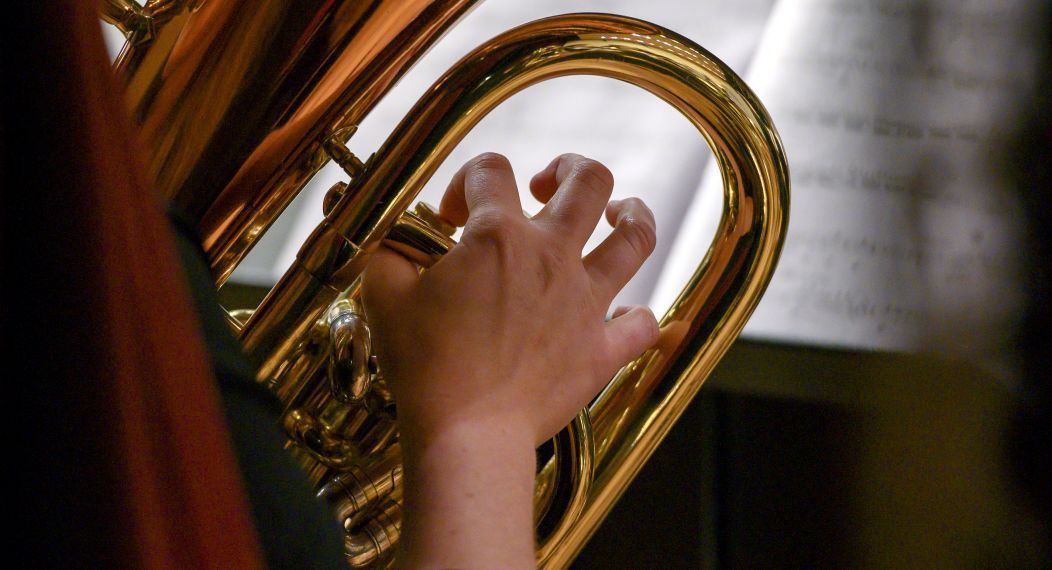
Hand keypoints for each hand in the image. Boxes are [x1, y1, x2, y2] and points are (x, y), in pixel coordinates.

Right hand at [360, 152, 657, 567]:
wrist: (467, 433)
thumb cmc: (424, 366)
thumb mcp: (384, 294)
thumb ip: (392, 249)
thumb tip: (403, 237)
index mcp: (498, 236)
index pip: (491, 170)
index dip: (466, 181)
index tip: (450, 217)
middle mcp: (552, 256)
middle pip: (589, 181)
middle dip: (570, 168)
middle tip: (547, 185)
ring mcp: (585, 302)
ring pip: (636, 239)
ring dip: (632, 215)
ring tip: (618, 211)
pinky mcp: (602, 349)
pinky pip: (642, 324)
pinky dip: (639, 315)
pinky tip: (626, 311)